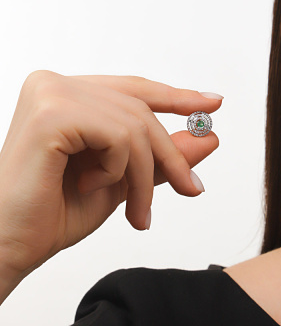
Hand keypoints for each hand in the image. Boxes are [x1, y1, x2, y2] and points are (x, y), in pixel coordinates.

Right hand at [0, 70, 220, 280]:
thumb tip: (208, 138)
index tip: (211, 103)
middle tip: (191, 189)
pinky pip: (117, 137)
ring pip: (135, 126)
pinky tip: (89, 187)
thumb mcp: (124, 179)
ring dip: (144, 176)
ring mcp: (52, 93)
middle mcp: (57, 84)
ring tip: (137, 213)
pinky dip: (117, 170)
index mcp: (68, 95)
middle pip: (140, 110)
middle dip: (170, 155)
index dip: (176, 97)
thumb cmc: (58, 212)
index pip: (134, 90)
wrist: (13, 245)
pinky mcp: (51, 112)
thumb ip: (162, 156)